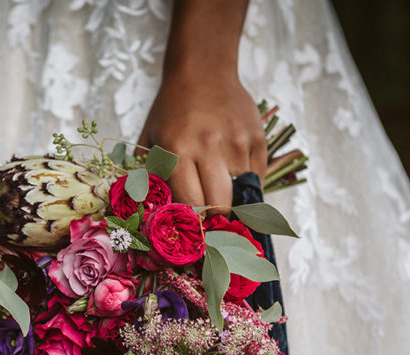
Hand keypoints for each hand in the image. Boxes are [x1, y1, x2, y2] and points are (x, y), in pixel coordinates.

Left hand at [138, 72, 265, 212]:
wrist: (203, 70)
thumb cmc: (173, 109)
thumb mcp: (151, 139)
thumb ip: (152, 176)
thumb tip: (157, 216)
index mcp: (178, 151)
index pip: (191, 204)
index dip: (194, 222)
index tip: (193, 229)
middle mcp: (209, 148)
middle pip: (221, 205)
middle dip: (216, 219)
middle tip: (210, 218)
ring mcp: (237, 143)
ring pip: (242, 194)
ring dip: (233, 200)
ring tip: (222, 197)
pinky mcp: (257, 138)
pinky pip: (257, 178)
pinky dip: (248, 185)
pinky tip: (234, 177)